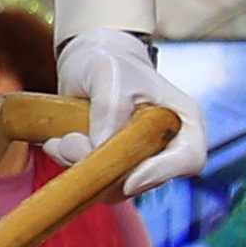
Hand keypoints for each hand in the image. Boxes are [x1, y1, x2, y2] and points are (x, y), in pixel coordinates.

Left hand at [55, 29, 203, 185]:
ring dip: (80, 165)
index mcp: (185, 121)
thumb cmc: (108, 61)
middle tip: (70, 143)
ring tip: (62, 137)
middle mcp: (168, 146)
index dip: (161, 173)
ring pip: (114, 185)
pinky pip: (93, 180)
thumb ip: (108, 109)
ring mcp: (140, 159)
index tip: (129, 179)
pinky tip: (56, 141)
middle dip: (104, 169)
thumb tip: (101, 147)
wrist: (88, 61)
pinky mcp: (113, 165)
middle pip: (146, 179)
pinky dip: (69, 164)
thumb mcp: (108, 74)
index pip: (189, 159)